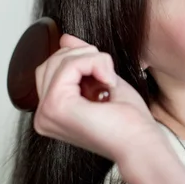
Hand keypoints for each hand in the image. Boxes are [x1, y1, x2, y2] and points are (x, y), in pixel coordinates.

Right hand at [34, 34, 164, 165]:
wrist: (141, 144)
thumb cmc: (128, 122)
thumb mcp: (101, 81)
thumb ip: (81, 61)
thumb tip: (65, 39)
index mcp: (51, 114)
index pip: (50, 69)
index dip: (78, 59)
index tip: (103, 71)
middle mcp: (44, 117)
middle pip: (51, 62)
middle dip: (83, 56)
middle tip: (107, 74)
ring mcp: (46, 114)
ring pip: (60, 60)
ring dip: (92, 60)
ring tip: (109, 80)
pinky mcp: (56, 107)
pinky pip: (69, 66)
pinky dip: (94, 64)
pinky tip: (108, 82)